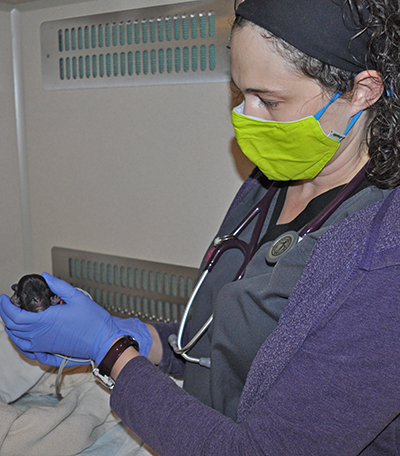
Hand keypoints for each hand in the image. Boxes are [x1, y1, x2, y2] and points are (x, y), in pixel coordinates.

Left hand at [0, 273, 148, 365]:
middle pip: (13, 327)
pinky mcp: (49, 350)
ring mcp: (44, 344)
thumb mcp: (77, 297)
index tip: (4, 298)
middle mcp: (40, 335)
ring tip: (11, 318)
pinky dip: (19, 342)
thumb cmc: (93, 322)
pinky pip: (27, 349)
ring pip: (17, 339)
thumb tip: (46, 277)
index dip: (5, 306)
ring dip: (10, 329)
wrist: (103, 341)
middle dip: (6, 314)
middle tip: (7, 304)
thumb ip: (59, 286)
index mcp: (45, 321)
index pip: (15, 315)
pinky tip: (21, 337)